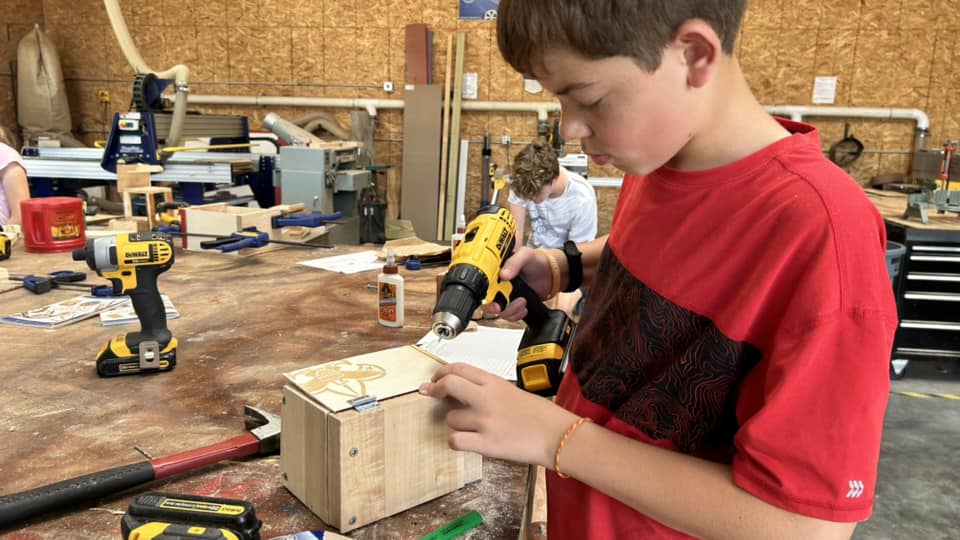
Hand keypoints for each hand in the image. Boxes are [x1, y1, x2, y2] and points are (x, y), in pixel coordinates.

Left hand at [419, 363, 576, 467]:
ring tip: (470, 426)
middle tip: (429, 393)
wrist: (557, 435)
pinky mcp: (486, 444)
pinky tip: (466, 441)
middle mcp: (487, 399)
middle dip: (434, 388)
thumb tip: (462, 392)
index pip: (459, 369)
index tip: (435, 378)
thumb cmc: (540, 415)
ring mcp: (485, 421)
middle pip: (448, 384)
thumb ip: (488, 390)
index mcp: (494, 383)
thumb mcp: (512, 392)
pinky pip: (456, 441)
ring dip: (454, 422)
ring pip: (450, 418)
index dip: (441, 372)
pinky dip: (456, 441)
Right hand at [482, 247, 552, 320]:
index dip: (484, 293)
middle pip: (487, 301)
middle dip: (493, 307)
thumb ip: (514, 263)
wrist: (551, 274)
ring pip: (499, 311)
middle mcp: (499, 285)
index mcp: (496, 271)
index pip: (483, 284)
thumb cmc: (536, 261)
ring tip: (522, 302)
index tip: (491, 298)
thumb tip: (503, 274)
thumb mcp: (525, 255)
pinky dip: (516, 314)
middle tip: (499, 307)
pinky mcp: (514, 305)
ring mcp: (506, 296)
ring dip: (510, 310)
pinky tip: (524, 307)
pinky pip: (510, 316)